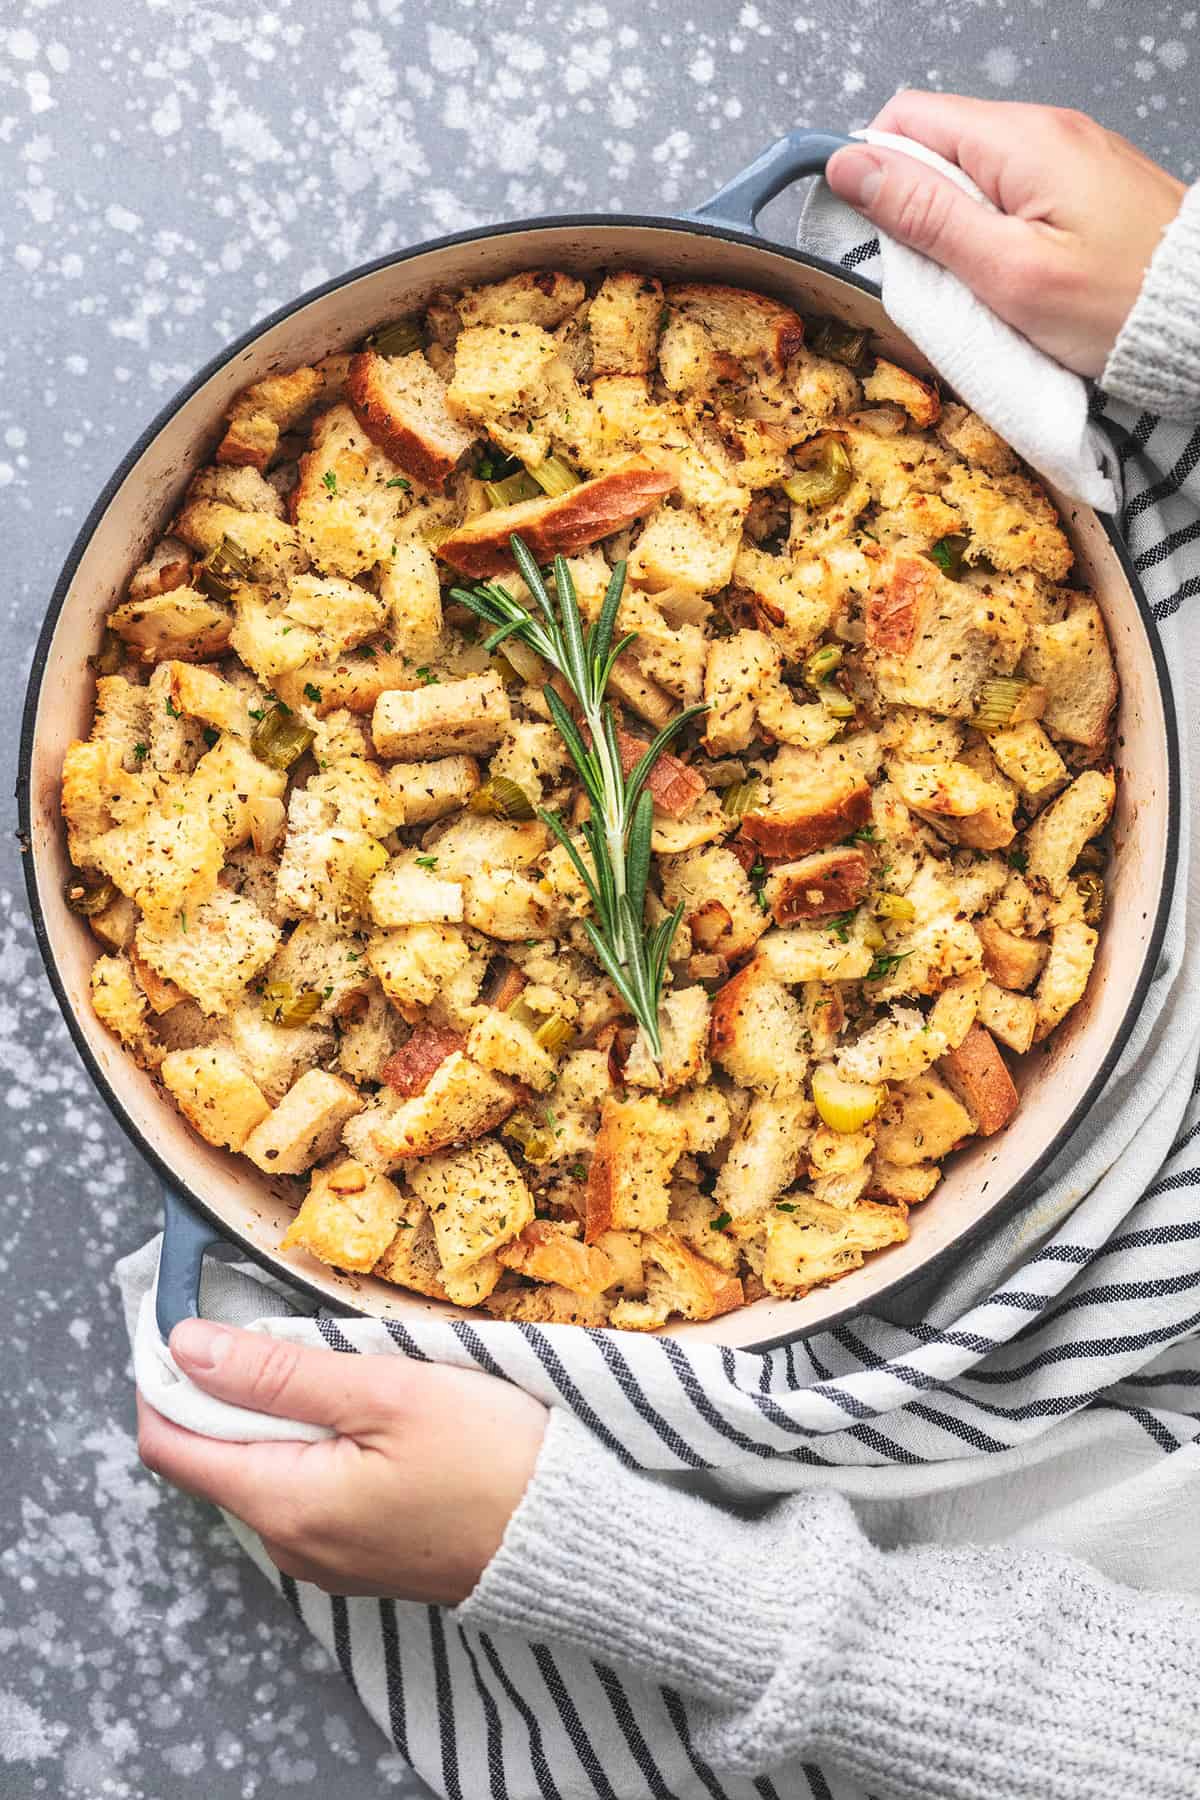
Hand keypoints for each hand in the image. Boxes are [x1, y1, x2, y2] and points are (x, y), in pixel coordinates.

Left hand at [137, 1319, 546, 1603]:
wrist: (581, 1538)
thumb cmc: (494, 1456)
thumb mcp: (385, 1392)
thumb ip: (280, 1372)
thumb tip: (186, 1345)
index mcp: (283, 1503)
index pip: (170, 1443)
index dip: (167, 1375)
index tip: (194, 1316)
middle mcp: (291, 1545)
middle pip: (218, 1454)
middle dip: (234, 1387)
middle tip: (292, 1326)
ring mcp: (329, 1557)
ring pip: (268, 1468)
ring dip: (284, 1412)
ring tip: (347, 1364)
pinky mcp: (367, 1555)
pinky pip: (311, 1490)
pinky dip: (320, 1442)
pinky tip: (372, 1411)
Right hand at [825, 91, 1185, 376]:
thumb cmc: (1114, 303)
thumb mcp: (1003, 271)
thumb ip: (924, 215)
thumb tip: (852, 166)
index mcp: (1019, 140)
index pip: (908, 119)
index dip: (875, 171)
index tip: (877, 232)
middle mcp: (1044, 129)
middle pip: (940, 145)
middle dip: (919, 207)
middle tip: (941, 273)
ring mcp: (1069, 152)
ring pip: (975, 172)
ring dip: (959, 226)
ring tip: (984, 282)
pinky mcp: (1084, 181)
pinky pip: (1016, 192)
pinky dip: (999, 232)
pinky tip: (1016, 275)